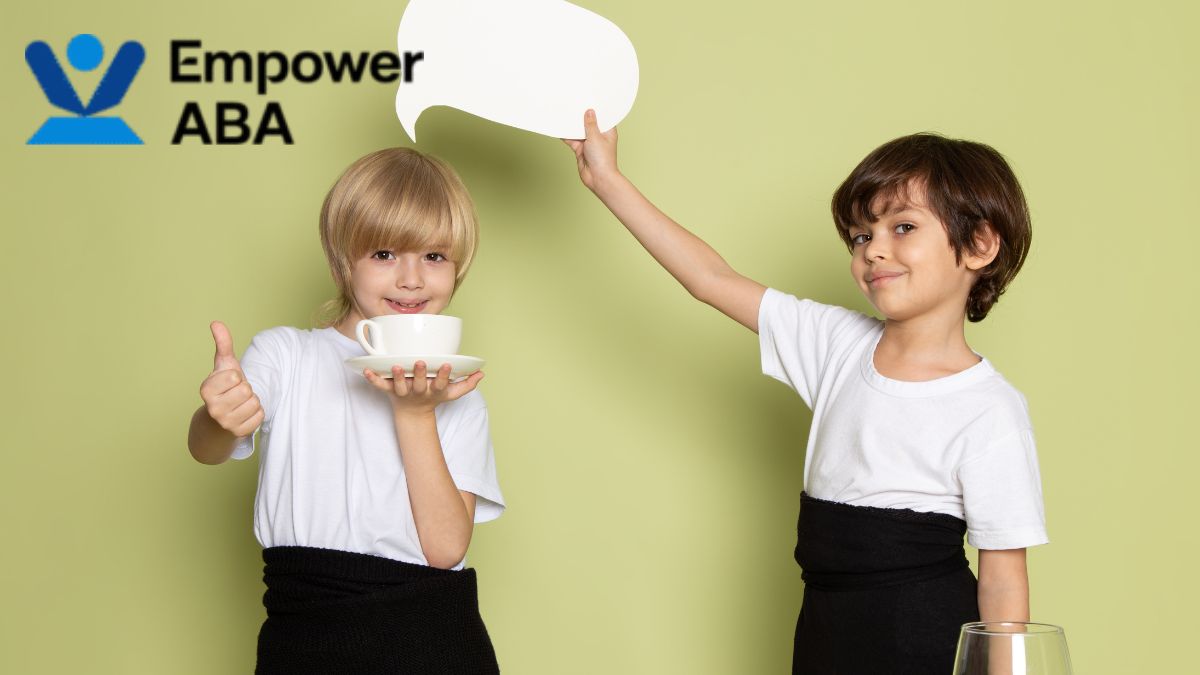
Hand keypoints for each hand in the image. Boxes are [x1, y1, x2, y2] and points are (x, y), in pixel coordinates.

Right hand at [199, 321, 262, 437]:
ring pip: (255, 402)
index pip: (235, 377)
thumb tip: (216, 323)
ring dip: (252, 401)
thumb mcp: (223, 366)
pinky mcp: (239, 433)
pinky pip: (260, 416)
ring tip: (240, 404)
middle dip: (246, 389)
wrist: (219, 421)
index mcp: (206, 390)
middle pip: (247, 390)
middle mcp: (213, 408)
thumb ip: (223, 345)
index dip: (236, 378)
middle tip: (236, 394)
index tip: (229, 384)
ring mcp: (225, 422)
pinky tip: (244, 414)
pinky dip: (256, 414)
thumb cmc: (223, 389)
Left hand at [364, 361, 483, 415]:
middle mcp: (418, 392)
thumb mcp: (452, 394)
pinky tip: (366, 370)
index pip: (440, 384)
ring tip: (395, 366)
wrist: (413, 415)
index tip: (446, 365)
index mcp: (433, 392)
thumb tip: (481, 373)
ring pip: (398, 387)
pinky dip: (372, 379)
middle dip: (419, 374)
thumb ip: (467, 384)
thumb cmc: (433, 398)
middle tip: (420, 362)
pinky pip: (379, 386)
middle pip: (418, 385)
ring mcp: (402, 392)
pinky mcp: (389, 391)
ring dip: (396, 377)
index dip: (443, 376)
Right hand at [563, 108, 619, 192]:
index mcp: (608, 131)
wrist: (598, 179)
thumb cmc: (603, 159)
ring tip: (563, 114)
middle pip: (588, 123)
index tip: (588, 99)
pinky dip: (566, 135)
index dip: (595, 109)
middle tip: (573, 104)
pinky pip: (572, 140)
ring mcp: (589, 143)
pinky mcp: (580, 150)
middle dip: (581, 116)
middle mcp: (598, 136)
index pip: (602, 116)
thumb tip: (589, 111)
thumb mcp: (596, 137)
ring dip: (572, 126)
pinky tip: (559, 129)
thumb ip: (590, 124)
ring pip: (578, 131)